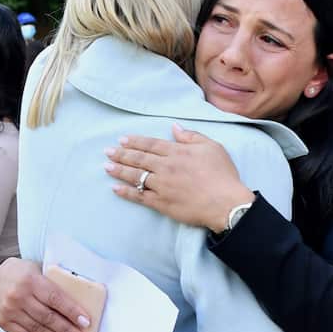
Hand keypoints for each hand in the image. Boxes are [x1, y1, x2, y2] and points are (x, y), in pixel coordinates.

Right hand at [0, 257, 89, 331]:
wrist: (1, 276)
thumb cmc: (28, 274)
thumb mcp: (42, 272)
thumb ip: (57, 287)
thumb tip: (80, 310)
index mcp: (31, 280)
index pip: (55, 298)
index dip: (72, 311)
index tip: (86, 323)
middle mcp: (18, 295)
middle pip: (47, 317)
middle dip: (67, 331)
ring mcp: (9, 310)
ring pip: (38, 329)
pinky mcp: (4, 322)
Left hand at [105, 125, 254, 231]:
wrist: (225, 203)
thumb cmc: (222, 175)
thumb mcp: (212, 147)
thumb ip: (192, 136)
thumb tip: (175, 128)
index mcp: (177, 152)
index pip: (150, 144)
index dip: (135, 141)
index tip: (122, 140)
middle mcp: (165, 167)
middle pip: (138, 159)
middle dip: (121, 154)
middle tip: (108, 152)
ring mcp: (161, 186)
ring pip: (135, 176)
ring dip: (119, 171)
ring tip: (106, 167)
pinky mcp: (161, 203)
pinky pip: (139, 196)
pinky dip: (126, 192)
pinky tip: (115, 189)